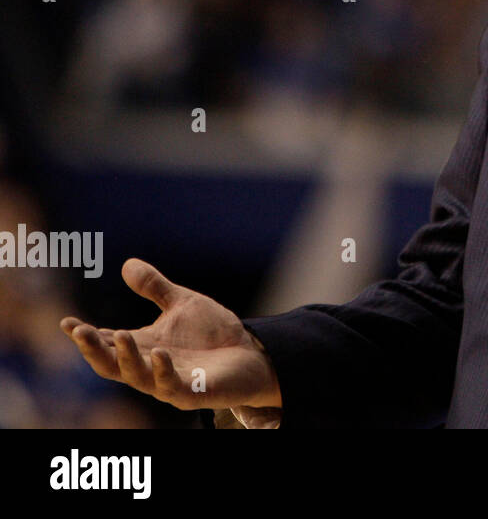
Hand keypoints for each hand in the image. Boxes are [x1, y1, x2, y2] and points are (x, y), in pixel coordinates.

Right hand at [60, 258, 281, 411]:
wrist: (251, 354)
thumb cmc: (213, 334)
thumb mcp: (183, 304)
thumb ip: (155, 288)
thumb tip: (127, 264)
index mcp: (144, 346)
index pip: (107, 342)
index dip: (85, 334)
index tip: (66, 321)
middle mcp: (149, 366)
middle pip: (112, 364)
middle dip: (94, 350)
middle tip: (80, 332)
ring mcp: (168, 382)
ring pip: (137, 376)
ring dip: (127, 357)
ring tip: (120, 334)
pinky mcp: (191, 392)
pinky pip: (171, 386)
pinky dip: (163, 371)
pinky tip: (161, 353)